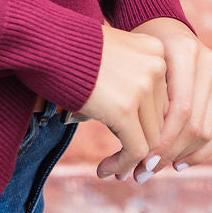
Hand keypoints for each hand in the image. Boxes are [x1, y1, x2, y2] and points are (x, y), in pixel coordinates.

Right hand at [75, 22, 170, 181]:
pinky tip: (104, 171)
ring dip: (133, 160)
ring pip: (152, 139)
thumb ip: (132, 78)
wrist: (46, 41)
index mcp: (156, 50)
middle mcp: (156, 66)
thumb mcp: (112, 55)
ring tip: (114, 170)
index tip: (137, 141)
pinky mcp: (124, 109)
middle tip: (128, 164)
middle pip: (161, 119)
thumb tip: (137, 119)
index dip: (151, 124)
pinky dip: (122, 165)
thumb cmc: (69, 48)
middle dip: (146, 144)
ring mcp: (142, 87)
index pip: (165, 98)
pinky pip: (135, 150)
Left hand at [106, 17, 211, 183]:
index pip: (180, 109)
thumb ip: (130, 88)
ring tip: (154, 170)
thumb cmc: (133, 43)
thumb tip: (101, 127)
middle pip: (195, 124)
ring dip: (181, 157)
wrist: (157, 21)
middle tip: (142, 173)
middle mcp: (206, 62)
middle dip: (168, 153)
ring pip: (208, 131)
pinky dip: (200, 152)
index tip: (139, 161)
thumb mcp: (128, 58)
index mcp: (183, 51)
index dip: (162, 140)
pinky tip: (178, 164)